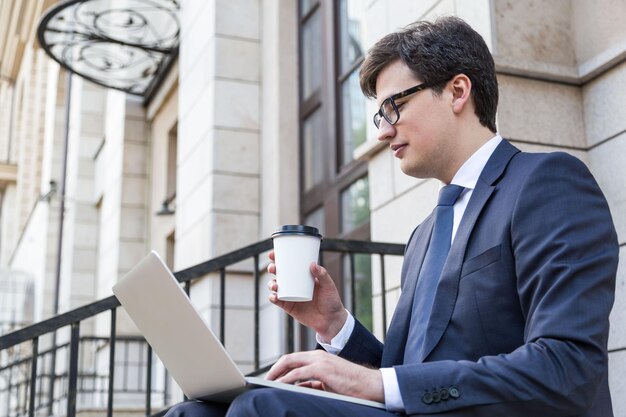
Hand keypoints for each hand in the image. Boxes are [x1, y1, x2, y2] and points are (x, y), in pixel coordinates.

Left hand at [266, 350, 383, 402]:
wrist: (370, 385)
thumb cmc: (350, 385)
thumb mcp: (326, 383)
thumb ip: (311, 383)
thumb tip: (295, 388)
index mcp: (318, 358)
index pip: (293, 359)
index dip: (280, 367)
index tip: (270, 377)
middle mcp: (317, 356)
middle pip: (288, 358)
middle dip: (274, 369)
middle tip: (265, 380)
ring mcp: (320, 361)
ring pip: (291, 362)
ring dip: (276, 373)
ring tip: (268, 383)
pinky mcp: (323, 369)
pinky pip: (298, 373)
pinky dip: (286, 379)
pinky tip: (280, 385)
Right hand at [267, 251, 346, 341]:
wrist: (331, 320)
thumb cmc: (332, 301)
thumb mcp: (328, 286)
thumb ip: (322, 275)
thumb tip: (312, 263)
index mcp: (303, 276)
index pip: (289, 264)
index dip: (279, 258)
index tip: (272, 254)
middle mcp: (295, 284)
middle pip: (279, 274)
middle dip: (272, 269)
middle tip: (273, 268)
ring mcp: (291, 295)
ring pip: (275, 286)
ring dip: (271, 284)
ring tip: (274, 285)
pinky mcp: (289, 306)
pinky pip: (277, 301)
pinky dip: (272, 298)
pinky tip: (273, 296)